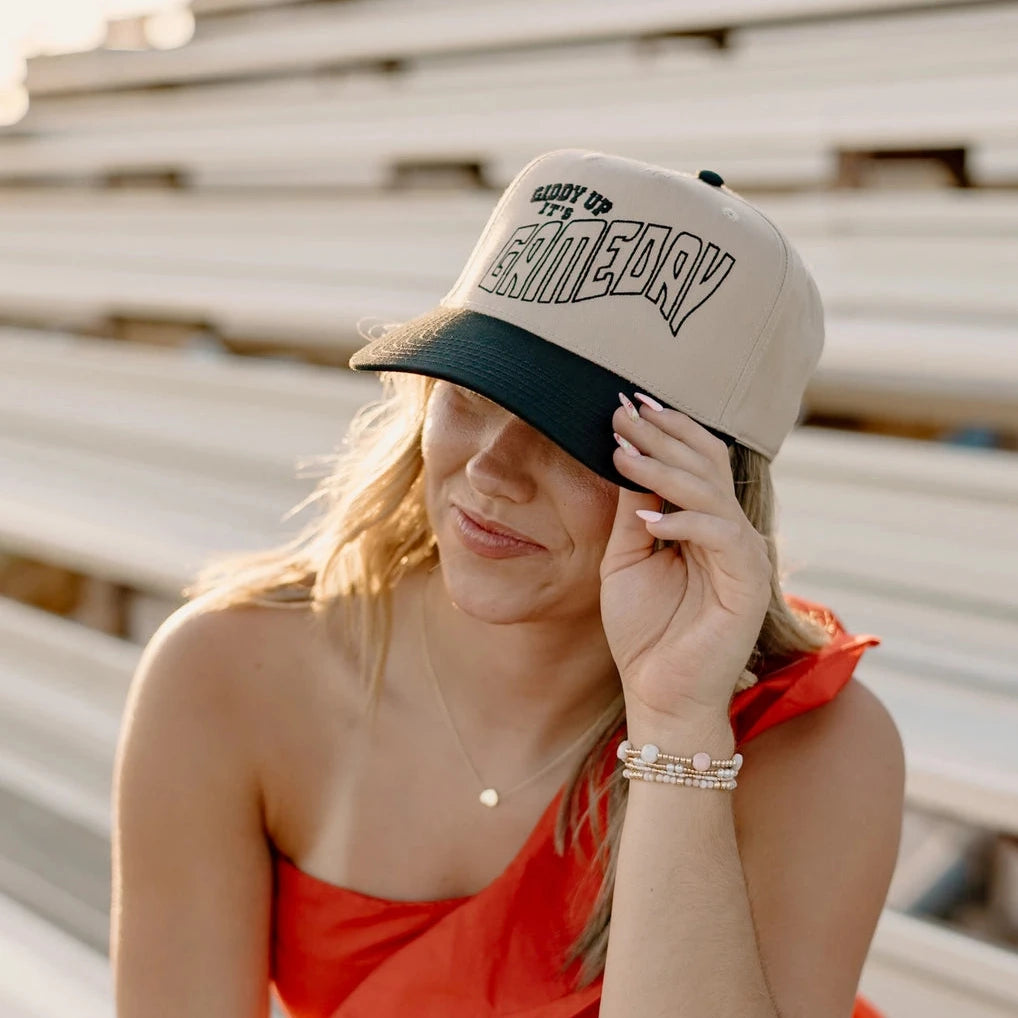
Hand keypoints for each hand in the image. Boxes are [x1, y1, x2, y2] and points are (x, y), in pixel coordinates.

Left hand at [600, 392, 771, 720]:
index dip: (662, 430)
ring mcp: (743, 555)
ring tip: (622, 451)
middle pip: (707, 463)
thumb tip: (624, 454)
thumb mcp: (627, 558)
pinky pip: (722, 535)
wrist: (660, 693)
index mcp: (703, 524)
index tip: (622, 404)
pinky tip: (647, 517)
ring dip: (665, 467)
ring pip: (713, 491)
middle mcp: (728, 532)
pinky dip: (684, 521)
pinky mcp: (749, 582)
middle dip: (662, 434)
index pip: (692, 461)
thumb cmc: (645, 630)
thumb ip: (632, 511)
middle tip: (621, 412)